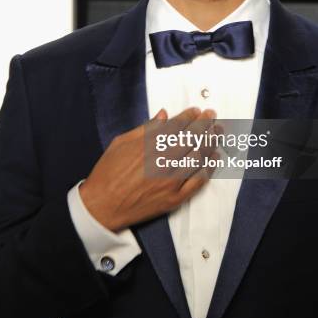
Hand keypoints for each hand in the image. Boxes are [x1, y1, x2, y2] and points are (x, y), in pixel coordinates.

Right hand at [79, 107, 218, 231]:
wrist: (101, 207)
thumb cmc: (107, 174)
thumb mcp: (120, 143)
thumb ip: (145, 128)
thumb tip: (163, 114)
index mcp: (148, 145)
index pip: (177, 126)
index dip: (190, 116)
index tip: (197, 111)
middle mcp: (162, 161)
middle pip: (191, 139)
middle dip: (205, 124)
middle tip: (213, 116)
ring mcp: (170, 181)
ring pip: (198, 157)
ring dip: (210, 142)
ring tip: (217, 133)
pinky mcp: (174, 199)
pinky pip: (197, 181)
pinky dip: (208, 168)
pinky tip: (214, 158)